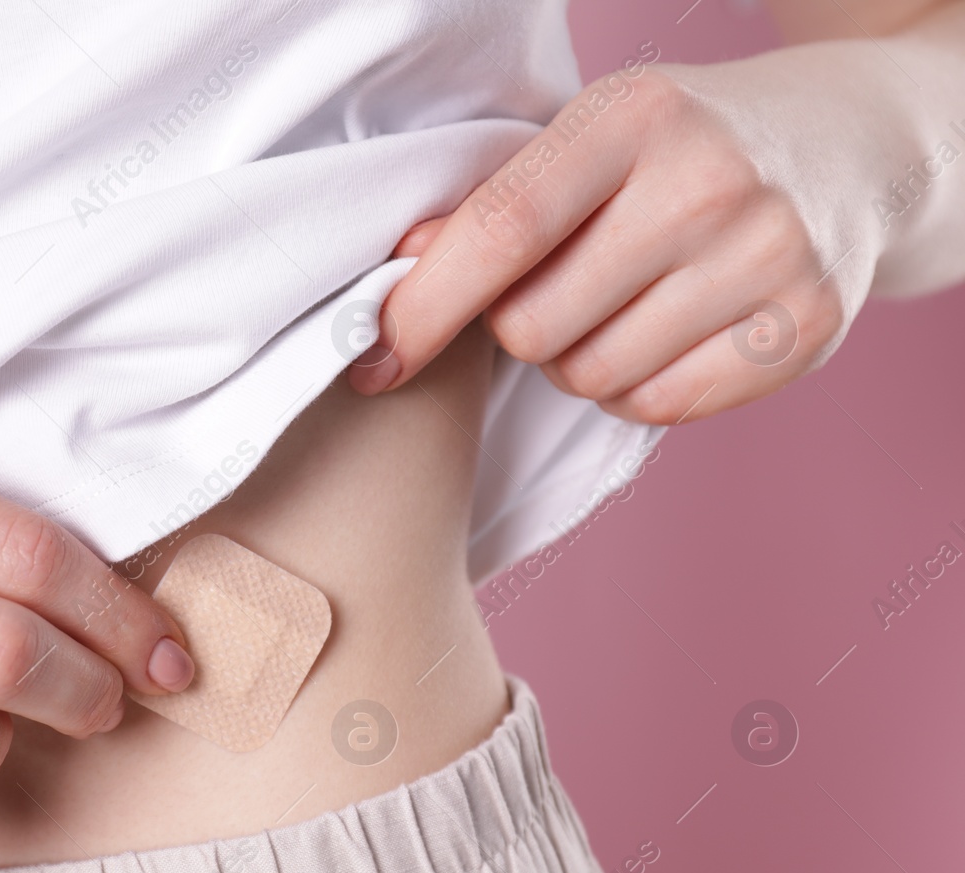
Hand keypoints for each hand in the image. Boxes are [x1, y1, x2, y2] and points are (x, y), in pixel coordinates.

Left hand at [352, 47, 899, 422]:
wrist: (844, 149)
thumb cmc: (676, 150)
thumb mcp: (586, 141)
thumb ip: (492, 204)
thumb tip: (400, 273)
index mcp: (634, 117)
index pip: (502, 229)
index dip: (424, 306)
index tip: (374, 357)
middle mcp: (709, 182)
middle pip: (534, 329)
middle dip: (518, 327)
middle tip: (557, 287)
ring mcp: (768, 257)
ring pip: (591, 378)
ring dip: (578, 360)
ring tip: (617, 304)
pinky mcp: (807, 328)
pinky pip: (658, 409)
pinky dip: (637, 388)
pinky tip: (662, 332)